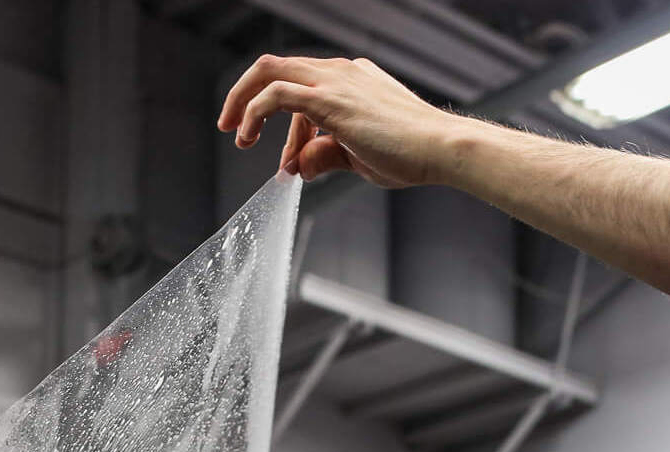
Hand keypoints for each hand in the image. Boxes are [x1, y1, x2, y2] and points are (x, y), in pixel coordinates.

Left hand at [217, 54, 464, 187]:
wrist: (439, 148)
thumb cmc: (409, 153)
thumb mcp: (358, 157)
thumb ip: (325, 156)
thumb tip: (299, 166)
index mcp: (349, 80)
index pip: (301, 88)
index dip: (284, 127)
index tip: (286, 161)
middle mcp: (339, 72)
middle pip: (276, 66)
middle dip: (246, 95)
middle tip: (230, 127)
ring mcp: (334, 81)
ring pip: (270, 72)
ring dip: (243, 102)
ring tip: (237, 136)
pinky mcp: (329, 100)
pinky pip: (277, 95)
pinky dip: (255, 114)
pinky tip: (248, 138)